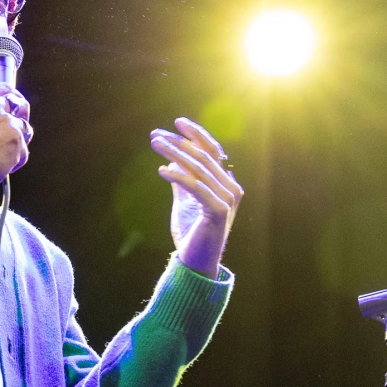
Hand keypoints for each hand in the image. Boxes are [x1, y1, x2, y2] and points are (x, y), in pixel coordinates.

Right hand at [0, 83, 30, 191]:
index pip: (4, 88)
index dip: (14, 98)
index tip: (17, 107)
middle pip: (19, 105)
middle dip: (21, 118)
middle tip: (17, 134)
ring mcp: (5, 120)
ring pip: (24, 129)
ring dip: (17, 143)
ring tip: (1, 157)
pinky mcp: (15, 137)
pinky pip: (23, 151)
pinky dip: (15, 161)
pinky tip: (0, 167)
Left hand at [150, 117, 243, 279]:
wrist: (196, 263)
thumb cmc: (191, 234)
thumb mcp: (184, 202)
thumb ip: (182, 182)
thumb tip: (173, 159)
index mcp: (225, 184)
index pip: (212, 151)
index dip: (196, 135)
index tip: (177, 123)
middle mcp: (231, 189)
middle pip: (203, 157)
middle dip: (178, 143)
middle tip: (155, 134)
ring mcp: (227, 200)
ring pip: (199, 169)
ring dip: (174, 154)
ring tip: (155, 145)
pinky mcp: (219, 211)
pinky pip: (196, 187)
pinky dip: (178, 177)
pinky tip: (161, 170)